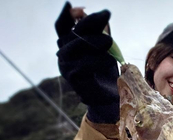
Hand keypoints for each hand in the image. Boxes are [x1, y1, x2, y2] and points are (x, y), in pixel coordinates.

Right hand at [55, 2, 119, 121]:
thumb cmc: (105, 70)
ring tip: (110, 42)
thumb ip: (100, 31)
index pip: (62, 25)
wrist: (108, 97)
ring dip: (95, 41)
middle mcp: (63, 53)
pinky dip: (98, 60)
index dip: (66, 15)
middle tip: (106, 15)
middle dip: (89, 22)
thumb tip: (100, 14)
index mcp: (68, 43)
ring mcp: (65, 66)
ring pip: (76, 46)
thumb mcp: (104, 47)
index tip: (75, 6)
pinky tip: (109, 60)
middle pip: (72, 32)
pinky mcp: (73, 78)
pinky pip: (83, 65)